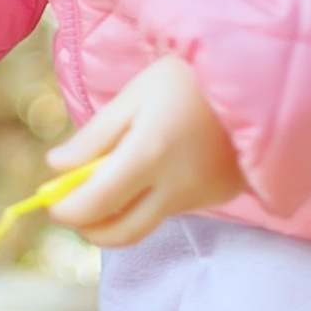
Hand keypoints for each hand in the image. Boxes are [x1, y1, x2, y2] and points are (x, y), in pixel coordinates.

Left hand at [53, 52, 242, 247]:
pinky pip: (174, 209)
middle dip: (89, 229)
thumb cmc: (189, 77)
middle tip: (74, 209)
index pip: (95, 205)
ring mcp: (201, 196)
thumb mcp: (136, 95)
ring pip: (148, 221)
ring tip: (115, 175)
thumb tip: (56, 167)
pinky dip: (153, 199)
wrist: (259, 75)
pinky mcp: (219, 196)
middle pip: (122, 234)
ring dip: (122, 211)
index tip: (52, 202)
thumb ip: (95, 135)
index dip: (66, 210)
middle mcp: (177, 185)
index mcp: (149, 154)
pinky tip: (157, 167)